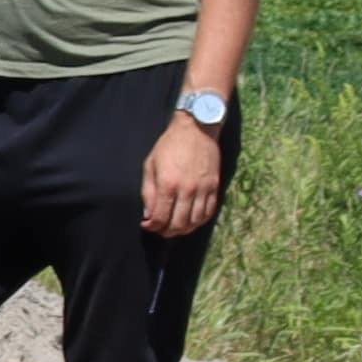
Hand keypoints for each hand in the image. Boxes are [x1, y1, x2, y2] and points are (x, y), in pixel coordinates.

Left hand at [140, 111, 225, 238]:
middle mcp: (187, 190)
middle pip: (178, 224)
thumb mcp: (150, 165)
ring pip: (195, 222)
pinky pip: (209, 212)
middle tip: (159, 229)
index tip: (147, 225)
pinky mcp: (214, 187)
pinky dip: (199, 221)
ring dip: (183, 230)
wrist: (197, 128)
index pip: (160, 218)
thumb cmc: (169, 145)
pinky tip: (190, 220)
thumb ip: (148, 192)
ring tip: (173, 227)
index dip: (152, 227)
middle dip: (166, 232)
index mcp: (168, 184)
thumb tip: (148, 215)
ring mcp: (203, 189)